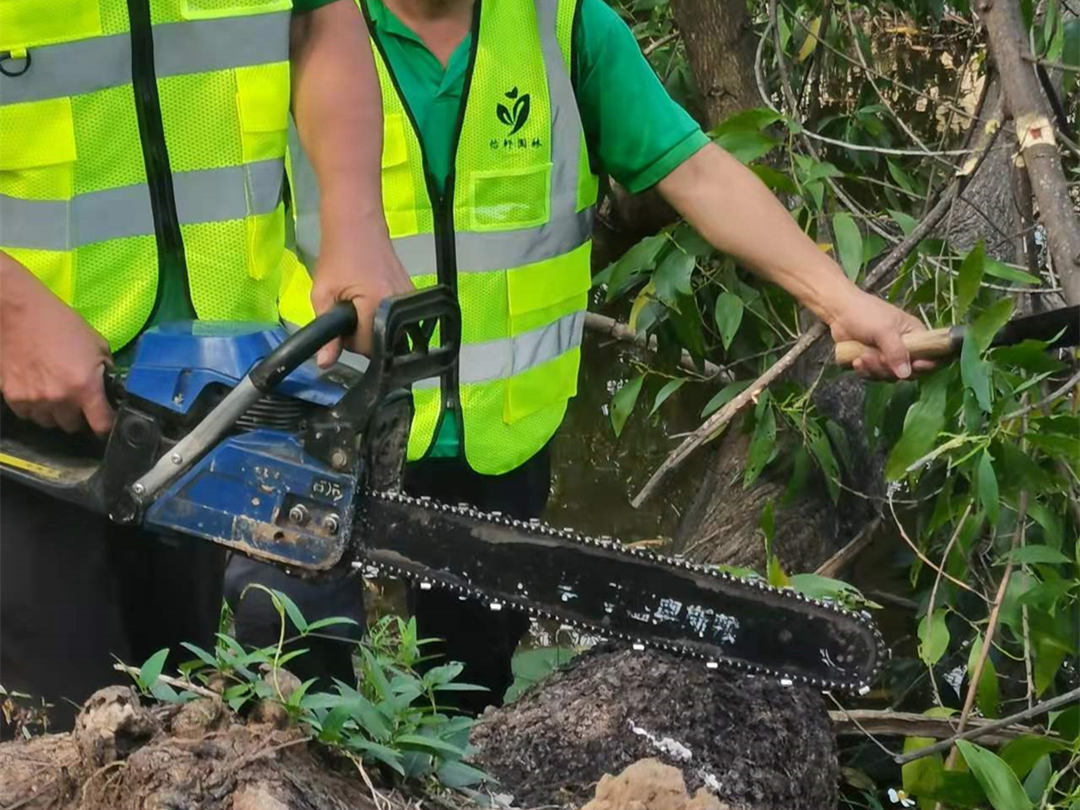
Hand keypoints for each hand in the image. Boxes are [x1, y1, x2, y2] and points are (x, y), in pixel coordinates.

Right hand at [0, 258, 114, 434]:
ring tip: (56, 394)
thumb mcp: (98, 346)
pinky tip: (37, 390)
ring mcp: (33, 400)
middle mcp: (59, 400)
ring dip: (55, 414)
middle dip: (78, 417)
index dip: (106, 425)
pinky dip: (34, 408)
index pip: (101, 425)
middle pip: (72, 426)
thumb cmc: (62, 324)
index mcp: (85, 388)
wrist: (19, 312)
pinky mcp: (11, 396)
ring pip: (48, 423)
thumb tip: (109, 390)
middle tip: (77, 400)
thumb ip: (106, 372)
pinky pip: (27, 414)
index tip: (105, 420)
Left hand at [309, 243, 414, 365]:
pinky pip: (399, 320)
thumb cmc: (337, 257)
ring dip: (374, 328)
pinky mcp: (413, 295)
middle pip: (384, 344)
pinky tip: (372, 302)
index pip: (368, 347)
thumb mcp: (322, 294)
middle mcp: (401, 305)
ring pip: (392, 334)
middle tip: (347, 314)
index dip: (350, 343)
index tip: (340, 326)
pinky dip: (384, 317)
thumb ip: (325, 333)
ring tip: (359, 307)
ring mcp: (410, 299)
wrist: (358, 226)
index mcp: (378, 305)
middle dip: (364, 337)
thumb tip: (325, 364)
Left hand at [825, 289, 933, 379]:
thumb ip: (896, 352)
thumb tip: (906, 374)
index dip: (927, 365)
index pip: (932, 355)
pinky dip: (864, 371)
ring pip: (889, 376)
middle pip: (908, 372)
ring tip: (862, 357)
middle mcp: (904, 348)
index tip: (916, 366)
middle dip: (891, 369)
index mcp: (915, 335)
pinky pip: (873, 375)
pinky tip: (855, 361)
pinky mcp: (872, 362)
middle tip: (879, 358)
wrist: (838, 311)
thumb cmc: (865, 313)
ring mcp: (887, 357)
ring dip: (875, 369)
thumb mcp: (884, 330)